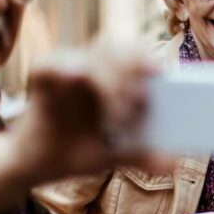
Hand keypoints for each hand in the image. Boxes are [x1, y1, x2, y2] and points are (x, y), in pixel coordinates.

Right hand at [9, 38, 166, 185]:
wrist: (40, 164)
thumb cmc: (82, 150)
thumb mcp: (116, 155)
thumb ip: (142, 155)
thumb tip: (173, 165)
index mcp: (117, 78)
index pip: (137, 54)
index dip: (149, 59)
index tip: (160, 74)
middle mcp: (95, 66)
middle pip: (118, 48)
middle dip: (133, 69)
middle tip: (141, 100)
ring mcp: (68, 68)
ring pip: (93, 56)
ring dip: (109, 80)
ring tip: (118, 116)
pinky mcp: (43, 75)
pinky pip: (53, 63)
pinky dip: (66, 67)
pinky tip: (77, 76)